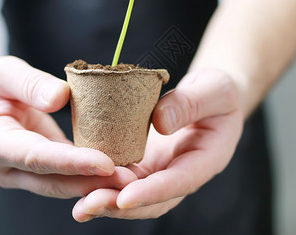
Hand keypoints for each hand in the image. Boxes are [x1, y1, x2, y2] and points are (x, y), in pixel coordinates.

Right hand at [0, 56, 136, 197]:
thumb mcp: (3, 72)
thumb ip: (29, 83)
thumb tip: (60, 98)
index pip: (36, 156)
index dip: (71, 162)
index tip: (105, 163)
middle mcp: (6, 167)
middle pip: (53, 180)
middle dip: (92, 182)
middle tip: (130, 179)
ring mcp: (21, 173)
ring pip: (62, 185)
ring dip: (96, 184)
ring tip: (131, 178)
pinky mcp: (38, 170)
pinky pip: (66, 175)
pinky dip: (90, 175)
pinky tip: (117, 170)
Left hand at [72, 68, 243, 220]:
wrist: (209, 98)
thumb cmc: (217, 92)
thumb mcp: (214, 89)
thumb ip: (191, 103)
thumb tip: (160, 122)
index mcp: (206, 159)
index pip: (180, 181)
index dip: (153, 192)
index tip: (125, 197)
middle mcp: (181, 172)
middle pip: (152, 199)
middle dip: (120, 205)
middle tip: (90, 205)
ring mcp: (160, 169)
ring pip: (133, 192)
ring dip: (106, 199)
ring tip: (80, 206)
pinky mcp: (143, 161)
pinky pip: (122, 175)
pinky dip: (101, 181)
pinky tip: (79, 181)